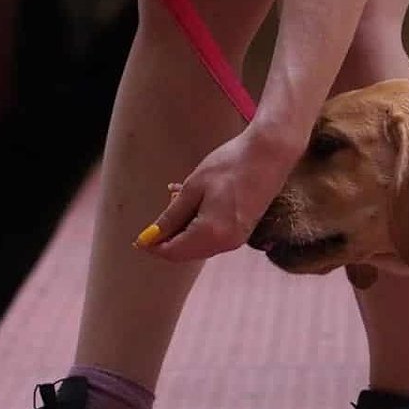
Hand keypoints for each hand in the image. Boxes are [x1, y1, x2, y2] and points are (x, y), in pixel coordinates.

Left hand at [136, 125, 302, 261]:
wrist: (270, 155)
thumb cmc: (229, 166)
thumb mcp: (193, 188)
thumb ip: (171, 216)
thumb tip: (151, 237)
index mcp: (211, 233)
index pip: (173, 252)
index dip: (153, 246)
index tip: (139, 237)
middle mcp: (226, 243)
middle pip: (186, 252)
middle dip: (169, 238)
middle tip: (162, 208)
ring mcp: (237, 239)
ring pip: (199, 245)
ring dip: (183, 229)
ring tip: (179, 197)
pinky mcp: (243, 231)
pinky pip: (212, 236)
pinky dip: (198, 225)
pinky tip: (195, 201)